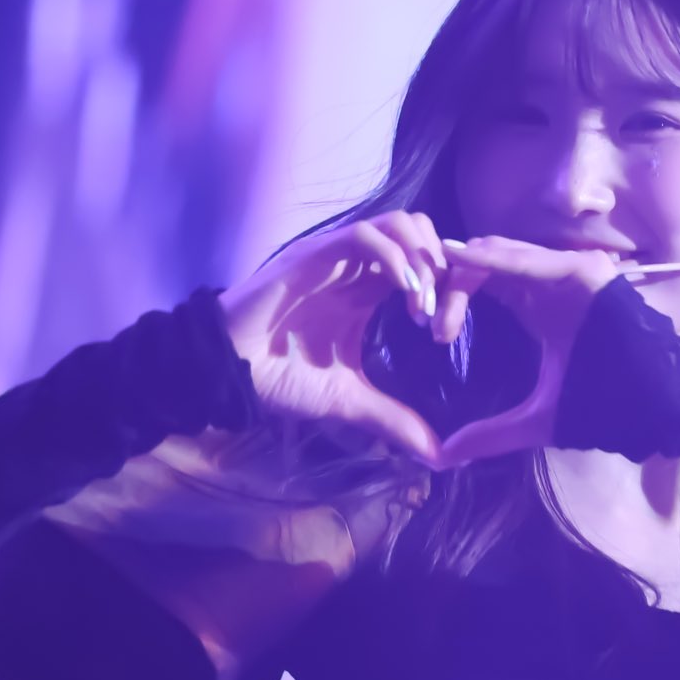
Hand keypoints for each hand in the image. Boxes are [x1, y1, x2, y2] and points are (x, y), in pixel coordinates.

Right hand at [219, 211, 450, 464]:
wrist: (230, 371)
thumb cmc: (280, 378)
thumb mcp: (347, 400)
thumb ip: (391, 419)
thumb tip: (435, 455)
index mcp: (366, 289)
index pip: (423, 260)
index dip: (446, 283)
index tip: (449, 323)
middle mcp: (356, 265)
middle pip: (419, 230)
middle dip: (441, 264)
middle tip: (441, 310)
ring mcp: (336, 255)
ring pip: (398, 223)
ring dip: (421, 258)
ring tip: (422, 302)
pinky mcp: (316, 254)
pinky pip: (365, 236)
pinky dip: (395, 258)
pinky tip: (404, 294)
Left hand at [429, 236, 625, 467]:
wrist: (653, 402)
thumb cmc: (602, 403)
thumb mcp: (537, 418)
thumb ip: (491, 433)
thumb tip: (444, 456)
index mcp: (538, 304)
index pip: (483, 282)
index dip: (452, 298)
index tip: (431, 332)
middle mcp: (549, 281)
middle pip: (484, 263)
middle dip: (448, 282)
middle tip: (421, 313)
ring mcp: (566, 272)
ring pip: (500, 254)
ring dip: (464, 273)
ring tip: (433, 297)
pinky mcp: (581, 271)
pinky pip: (529, 261)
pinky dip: (495, 261)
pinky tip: (463, 263)